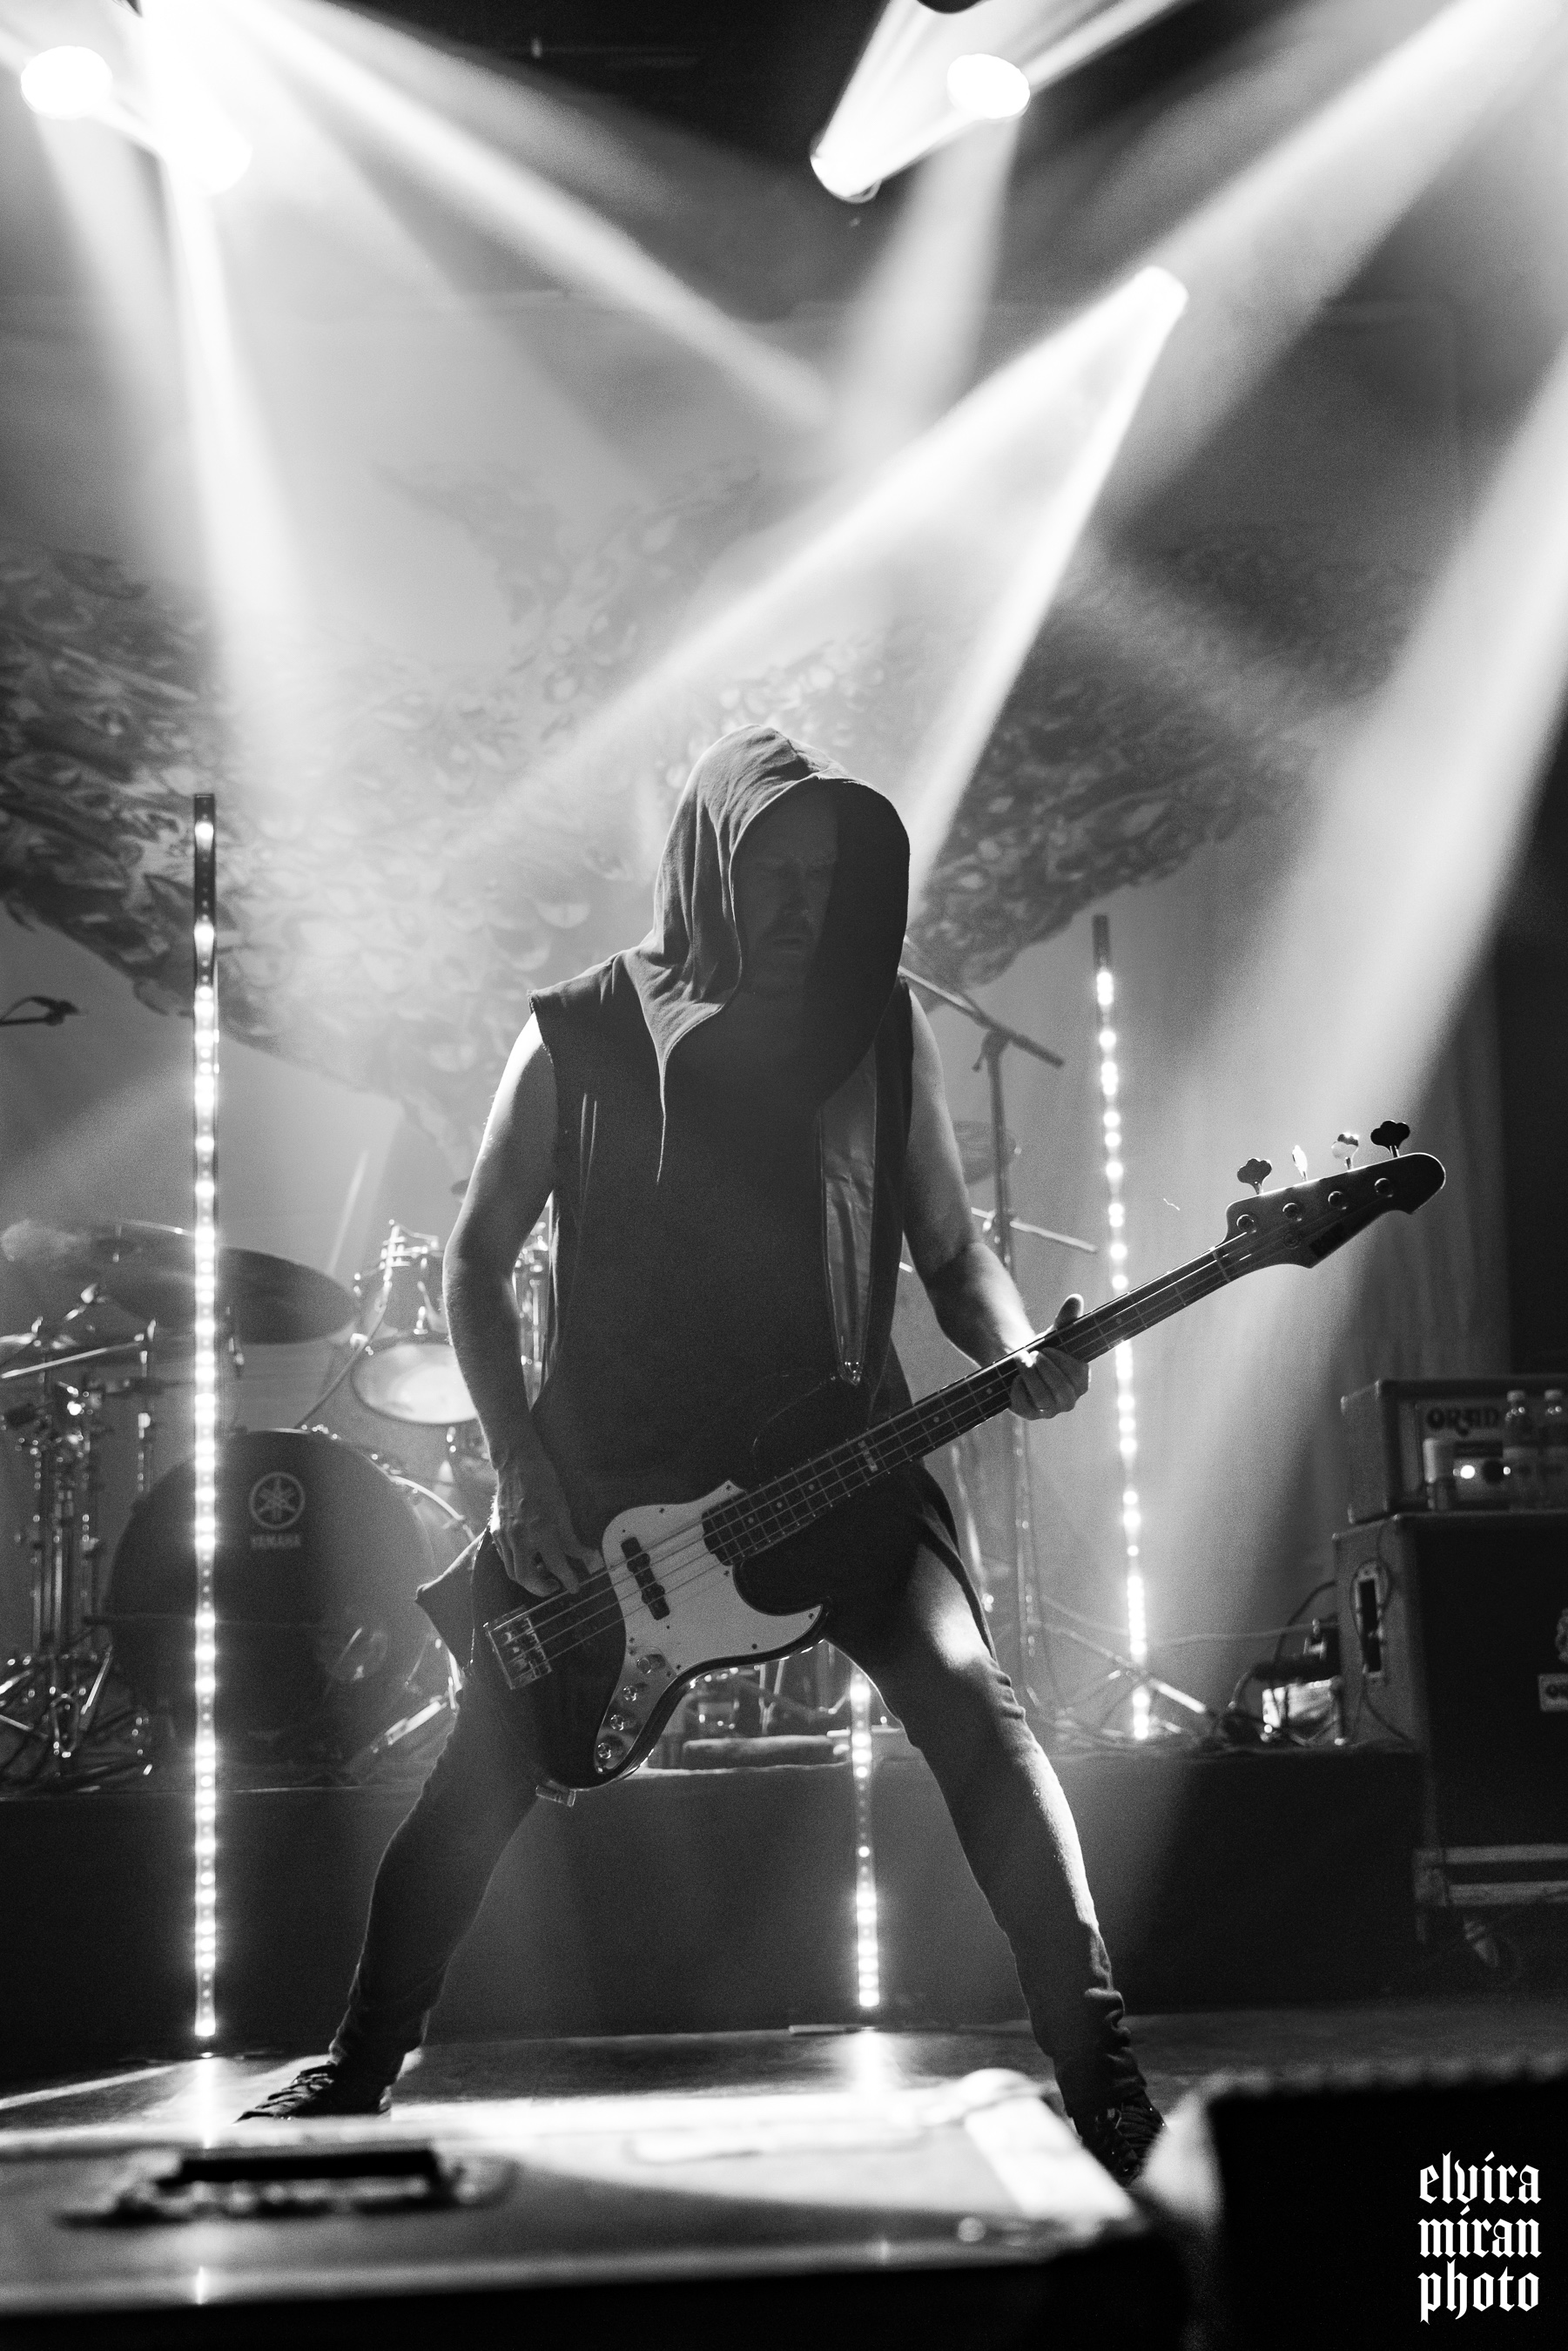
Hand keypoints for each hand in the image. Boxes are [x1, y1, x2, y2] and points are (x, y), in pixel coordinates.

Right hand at [491, 1450, 594, 1596]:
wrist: (516, 1463)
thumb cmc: (544, 1482)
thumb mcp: (563, 1510)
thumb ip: (572, 1539)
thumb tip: (589, 1559)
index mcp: (540, 1530)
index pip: (556, 1565)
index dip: (569, 1580)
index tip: (576, 1587)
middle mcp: (519, 1537)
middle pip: (526, 1578)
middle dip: (541, 1589)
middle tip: (556, 1585)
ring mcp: (504, 1535)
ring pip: (512, 1571)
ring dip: (528, 1579)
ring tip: (543, 1573)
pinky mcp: (495, 1531)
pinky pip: (505, 1558)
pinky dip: (517, 1564)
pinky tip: (529, 1557)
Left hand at [1007, 1294, 1089, 1419]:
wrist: (1020, 1360)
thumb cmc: (1044, 1348)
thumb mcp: (1056, 1333)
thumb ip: (1067, 1318)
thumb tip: (1075, 1298)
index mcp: (1081, 1382)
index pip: (1078, 1376)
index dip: (1062, 1362)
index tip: (1048, 1347)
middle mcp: (1068, 1400)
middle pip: (1063, 1392)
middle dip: (1047, 1370)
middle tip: (1035, 1353)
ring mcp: (1048, 1410)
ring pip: (1043, 1399)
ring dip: (1031, 1377)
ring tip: (1022, 1359)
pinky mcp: (1029, 1413)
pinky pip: (1024, 1407)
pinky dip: (1018, 1390)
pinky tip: (1014, 1378)